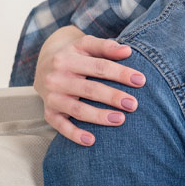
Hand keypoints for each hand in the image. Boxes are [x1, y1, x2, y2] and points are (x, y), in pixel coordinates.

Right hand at [34, 26, 145, 145]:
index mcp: (67, 59)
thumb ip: (107, 47)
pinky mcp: (49, 112)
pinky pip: (60, 126)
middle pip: (89, 89)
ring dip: (99, 116)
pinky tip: (91, 140)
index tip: (141, 81)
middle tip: (133, 104)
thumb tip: (127, 51)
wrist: (43, 65)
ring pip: (77, 110)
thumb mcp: (86, 45)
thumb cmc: (75, 55)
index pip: (99, 67)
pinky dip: (74, 134)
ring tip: (120, 120)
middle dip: (113, 97)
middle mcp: (56, 78)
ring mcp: (51, 97)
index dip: (121, 74)